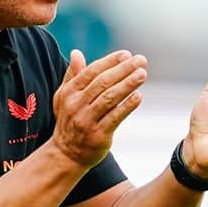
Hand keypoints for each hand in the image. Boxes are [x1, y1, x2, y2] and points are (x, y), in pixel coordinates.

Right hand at [51, 49, 146, 167]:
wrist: (66, 154)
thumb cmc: (69, 120)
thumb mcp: (65, 97)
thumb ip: (72, 75)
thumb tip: (76, 52)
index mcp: (69, 92)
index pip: (92, 71)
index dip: (110, 61)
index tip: (126, 54)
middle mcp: (76, 105)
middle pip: (103, 82)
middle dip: (123, 69)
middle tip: (141, 60)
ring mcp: (87, 120)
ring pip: (110, 98)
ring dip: (128, 84)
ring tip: (142, 74)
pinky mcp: (98, 135)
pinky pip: (115, 117)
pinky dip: (127, 106)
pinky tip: (138, 96)